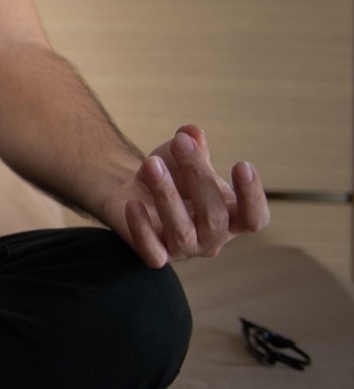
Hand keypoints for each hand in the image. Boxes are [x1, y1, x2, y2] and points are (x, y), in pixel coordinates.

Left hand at [102, 125, 270, 268]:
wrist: (134, 190)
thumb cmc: (171, 173)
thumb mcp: (183, 155)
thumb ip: (193, 145)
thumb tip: (191, 132)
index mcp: (232, 216)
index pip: (254, 218)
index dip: (252, 196)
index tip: (242, 165)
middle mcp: (213, 238)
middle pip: (215, 217)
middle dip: (198, 177)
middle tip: (180, 144)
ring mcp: (185, 250)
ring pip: (182, 231)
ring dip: (167, 195)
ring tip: (152, 163)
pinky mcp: (157, 256)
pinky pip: (153, 253)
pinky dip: (142, 229)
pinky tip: (133, 204)